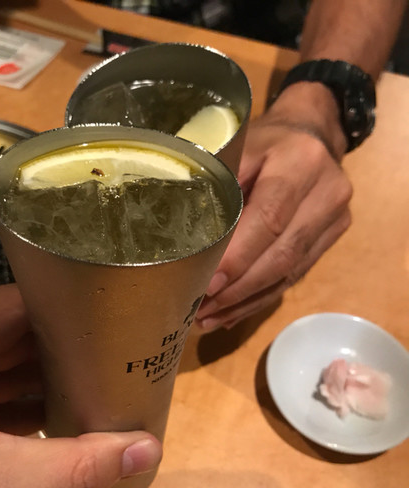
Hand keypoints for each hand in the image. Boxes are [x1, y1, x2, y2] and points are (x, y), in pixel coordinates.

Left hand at [196, 83, 352, 330]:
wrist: (312, 136)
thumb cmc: (265, 142)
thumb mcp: (239, 148)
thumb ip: (218, 186)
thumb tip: (185, 238)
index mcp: (300, 164)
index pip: (269, 220)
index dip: (239, 258)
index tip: (208, 285)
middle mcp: (327, 194)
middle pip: (282, 254)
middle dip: (239, 289)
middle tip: (202, 310)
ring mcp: (335, 220)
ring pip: (289, 272)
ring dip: (246, 301)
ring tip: (209, 318)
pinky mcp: (331, 239)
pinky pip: (295, 276)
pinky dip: (260, 297)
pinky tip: (231, 313)